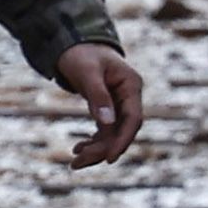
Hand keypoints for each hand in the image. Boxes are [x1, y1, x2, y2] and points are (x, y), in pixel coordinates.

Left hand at [57, 42, 146, 167]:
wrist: (74, 44)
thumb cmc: (81, 54)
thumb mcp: (87, 72)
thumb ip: (97, 96)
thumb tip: (107, 123)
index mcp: (131, 86)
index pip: (133, 118)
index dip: (123, 139)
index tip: (109, 158)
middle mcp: (129, 97)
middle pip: (122, 130)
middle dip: (103, 149)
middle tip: (77, 163)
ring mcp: (119, 103)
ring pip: (112, 133)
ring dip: (96, 149)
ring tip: (74, 162)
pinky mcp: (108, 108)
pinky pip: (104, 130)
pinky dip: (93, 141)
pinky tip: (78, 150)